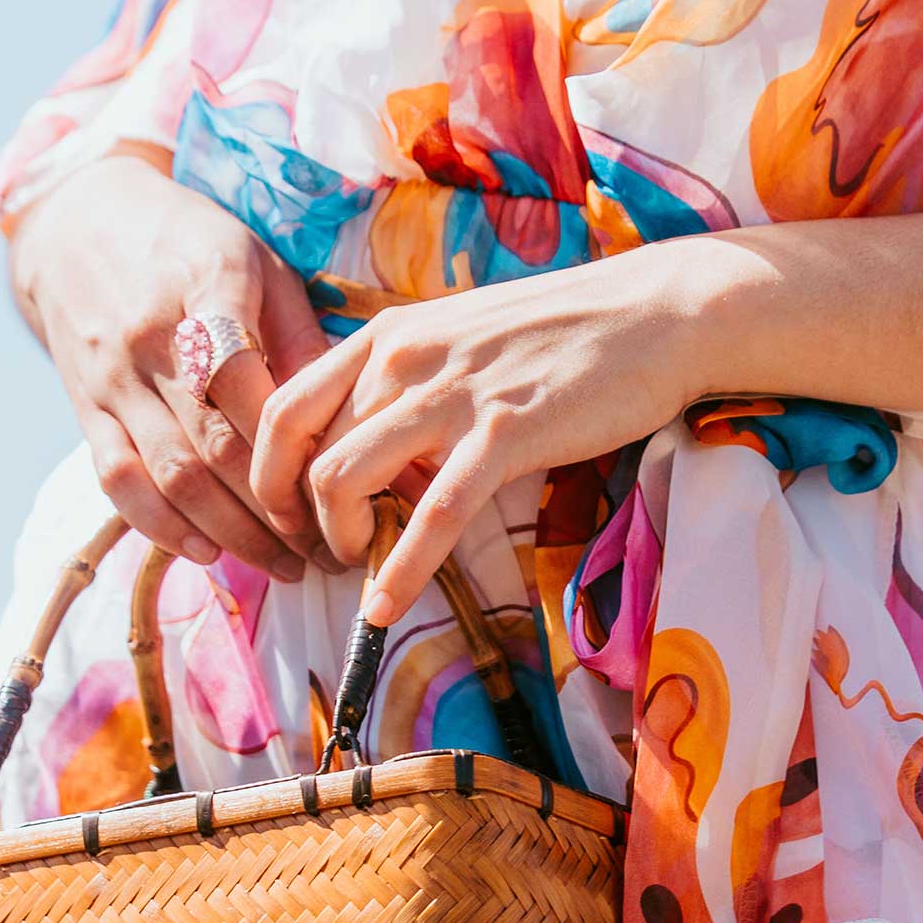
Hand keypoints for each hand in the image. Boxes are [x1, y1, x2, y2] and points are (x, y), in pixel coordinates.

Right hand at [8, 150, 333, 577]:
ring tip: (286, 566)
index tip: (341, 493)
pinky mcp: (86, 409)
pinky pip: (119, 480)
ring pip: (170, 474)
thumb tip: (349, 421)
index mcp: (207, 285)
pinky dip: (162, 526)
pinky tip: (210, 554)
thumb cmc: (193, 244)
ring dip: (231, 533)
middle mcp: (150, 337)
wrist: (77, 225)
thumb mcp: (260, 264)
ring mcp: (112, 378)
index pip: (247, 384)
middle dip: (276, 511)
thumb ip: (301, 339)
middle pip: (214, 444)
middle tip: (329, 552)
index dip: (292, 450)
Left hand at [250, 246, 714, 621]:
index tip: (288, 515)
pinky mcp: (504, 435)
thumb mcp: (463, 340)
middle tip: (324, 553)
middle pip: (304, 450)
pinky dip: (399, 572)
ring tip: (355, 570)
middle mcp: (404, 358)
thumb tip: (378, 451)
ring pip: (344, 477)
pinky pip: (433, 516)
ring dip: (338, 538)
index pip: (285, 404)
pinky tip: (384, 608)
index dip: (268, 471)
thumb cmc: (565, 332)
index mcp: (389, 334)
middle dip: (299, 517)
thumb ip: (411, 385)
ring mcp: (452, 395)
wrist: (654, 314)